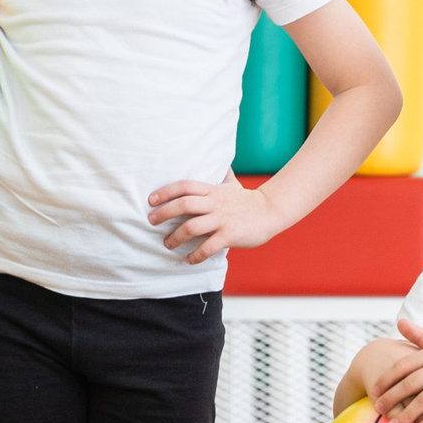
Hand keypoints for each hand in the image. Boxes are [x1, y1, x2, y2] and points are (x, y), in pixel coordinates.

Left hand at [149, 176, 285, 263]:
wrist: (271, 212)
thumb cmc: (248, 201)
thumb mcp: (232, 185)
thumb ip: (222, 175)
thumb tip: (219, 162)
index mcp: (213, 190)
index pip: (185, 186)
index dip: (165, 191)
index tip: (151, 200)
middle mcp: (216, 203)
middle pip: (184, 205)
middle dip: (164, 213)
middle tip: (152, 221)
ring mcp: (223, 220)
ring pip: (192, 227)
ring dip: (176, 237)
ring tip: (168, 244)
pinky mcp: (230, 235)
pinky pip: (208, 247)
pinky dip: (195, 256)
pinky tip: (189, 260)